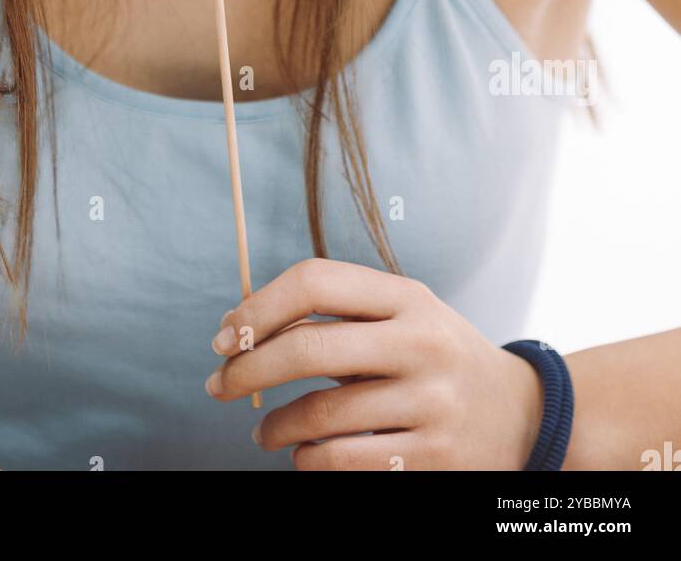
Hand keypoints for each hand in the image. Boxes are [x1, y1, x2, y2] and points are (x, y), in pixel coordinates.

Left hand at [206, 258, 543, 469]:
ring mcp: (431, 402)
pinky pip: (342, 461)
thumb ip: (339, 313)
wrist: (524, 415)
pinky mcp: (434, 457)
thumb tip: (241, 327)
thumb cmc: (437, 356)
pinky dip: (308, 459)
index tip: (224, 335)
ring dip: (273, 425)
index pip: (316, 282)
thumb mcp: (405, 315)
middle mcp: (421, 343)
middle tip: (218, 386)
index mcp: (407, 296)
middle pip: (307, 349)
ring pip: (319, 415)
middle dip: (247, 370)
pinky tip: (304, 454)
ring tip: (263, 430)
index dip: (259, 306)